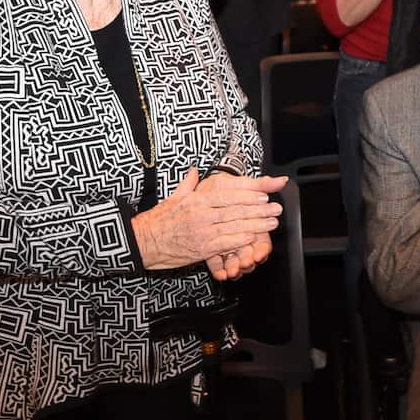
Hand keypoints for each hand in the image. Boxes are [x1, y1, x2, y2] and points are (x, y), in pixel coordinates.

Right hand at [131, 168, 285, 270]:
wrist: (143, 242)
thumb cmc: (159, 219)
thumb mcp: (174, 197)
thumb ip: (188, 183)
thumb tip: (195, 170)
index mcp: (197, 201)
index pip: (228, 195)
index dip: (248, 195)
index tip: (264, 194)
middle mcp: (201, 215)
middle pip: (236, 211)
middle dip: (259, 210)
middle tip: (276, 208)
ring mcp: (202, 233)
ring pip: (234, 227)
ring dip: (256, 225)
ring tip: (273, 222)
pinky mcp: (202, 250)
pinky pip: (225, 244)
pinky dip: (241, 241)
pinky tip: (254, 237)